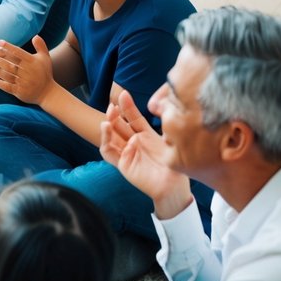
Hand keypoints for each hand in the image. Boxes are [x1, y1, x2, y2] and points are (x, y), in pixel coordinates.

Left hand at [0, 35, 55, 104]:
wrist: (47, 93)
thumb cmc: (44, 73)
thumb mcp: (45, 58)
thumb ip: (41, 46)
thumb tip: (35, 36)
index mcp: (32, 63)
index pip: (19, 53)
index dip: (9, 47)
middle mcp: (26, 72)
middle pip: (8, 63)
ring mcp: (21, 82)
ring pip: (3, 73)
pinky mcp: (17, 91)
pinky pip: (4, 85)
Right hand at [100, 90, 191, 217]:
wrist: (173, 186)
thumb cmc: (174, 165)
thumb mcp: (171, 142)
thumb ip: (165, 127)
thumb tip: (165, 107)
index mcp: (144, 134)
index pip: (132, 117)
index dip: (127, 106)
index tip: (123, 94)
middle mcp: (133, 141)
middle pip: (118, 125)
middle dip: (113, 115)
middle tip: (112, 107)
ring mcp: (126, 152)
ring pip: (110, 138)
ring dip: (106, 129)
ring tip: (106, 121)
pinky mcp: (123, 165)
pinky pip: (110, 154)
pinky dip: (109, 145)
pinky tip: (116, 138)